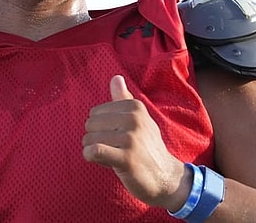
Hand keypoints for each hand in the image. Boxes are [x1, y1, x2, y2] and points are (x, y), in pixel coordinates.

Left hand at [82, 75, 189, 209]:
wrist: (166, 178)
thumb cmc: (147, 147)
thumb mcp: (139, 120)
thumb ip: (124, 99)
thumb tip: (115, 78)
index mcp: (134, 107)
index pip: (95, 112)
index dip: (101, 128)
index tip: (117, 137)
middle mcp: (133, 119)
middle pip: (90, 124)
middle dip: (95, 139)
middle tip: (114, 149)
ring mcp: (130, 139)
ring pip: (89, 139)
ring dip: (93, 151)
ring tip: (111, 156)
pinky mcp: (126, 158)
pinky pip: (93, 151)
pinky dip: (90, 156)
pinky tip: (101, 161)